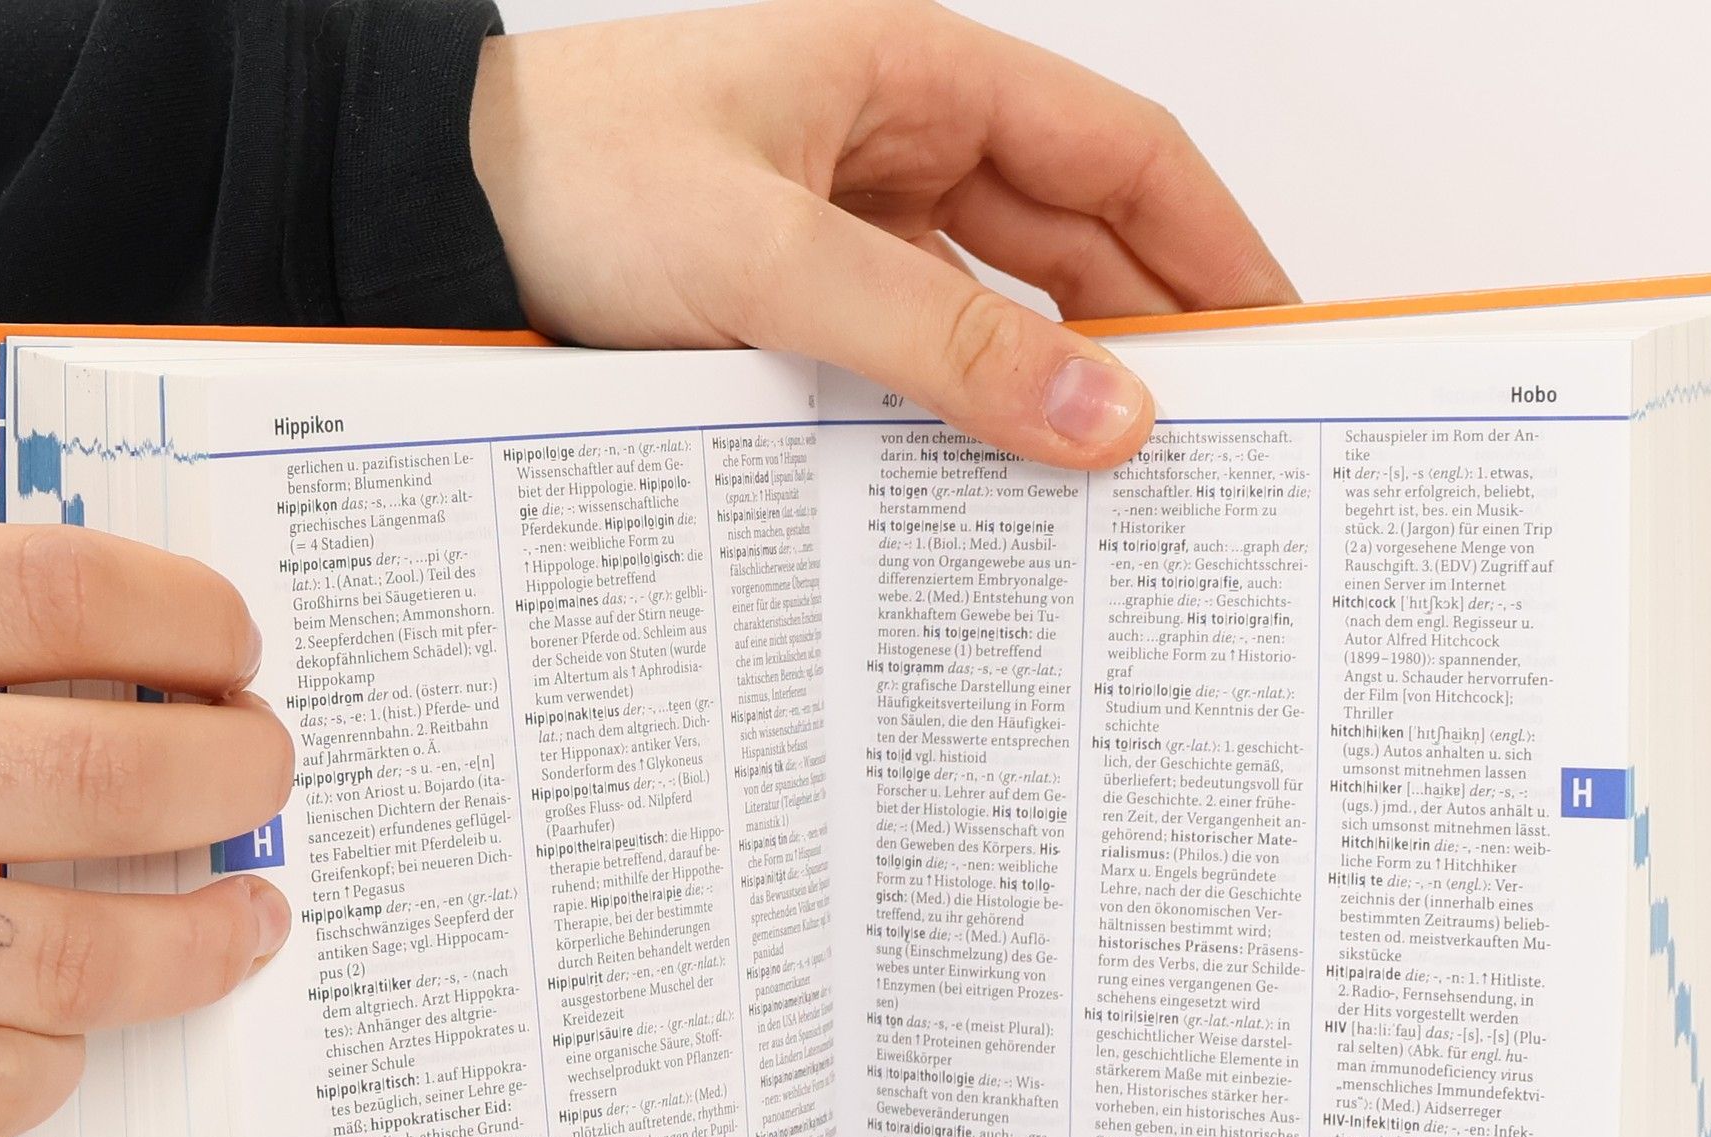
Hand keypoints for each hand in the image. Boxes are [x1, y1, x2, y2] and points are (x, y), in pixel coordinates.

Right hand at [0, 524, 295, 1136]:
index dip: (178, 616)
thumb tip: (99, 623)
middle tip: (262, 769)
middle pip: (97, 774)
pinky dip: (53, 1060)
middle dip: (227, 776)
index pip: (53, 595)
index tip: (228, 643)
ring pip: (72, 951)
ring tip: (247, 919)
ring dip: (193, 943)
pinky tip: (70, 1027)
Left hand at [470, 0, 1294, 468]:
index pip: (1125, 157)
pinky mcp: (807, 293)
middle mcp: (902, 141)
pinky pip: (925, 349)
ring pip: (1005, 304)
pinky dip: (969, 410)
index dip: (1217, 247)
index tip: (1282, 342)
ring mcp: (855, 219)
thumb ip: (939, 339)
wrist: (429, 209)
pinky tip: (996, 479)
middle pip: (1079, 240)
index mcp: (919, 76)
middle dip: (1154, 335)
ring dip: (1060, 385)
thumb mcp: (769, 256)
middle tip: (1220, 446)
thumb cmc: (574, 174)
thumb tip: (1103, 417)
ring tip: (1124, 486)